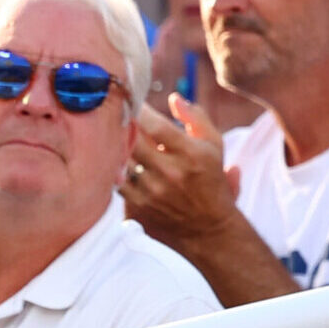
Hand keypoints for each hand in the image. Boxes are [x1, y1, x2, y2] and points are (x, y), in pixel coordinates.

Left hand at [122, 94, 240, 247]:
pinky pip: (116, 181)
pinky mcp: (138, 207)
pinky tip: (116, 159)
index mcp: (192, 154)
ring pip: (121, 160)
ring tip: (113, 134)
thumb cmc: (212, 181)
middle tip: (116, 113)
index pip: (155, 126)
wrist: (209, 229)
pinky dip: (115, 167)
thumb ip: (196, 119)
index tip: (132, 99)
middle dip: (122, 124)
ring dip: (116, 144)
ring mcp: (152, 192)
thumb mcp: (214, 146)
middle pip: (132, 140)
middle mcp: (171, 173)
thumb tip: (174, 98)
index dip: (139, 109)